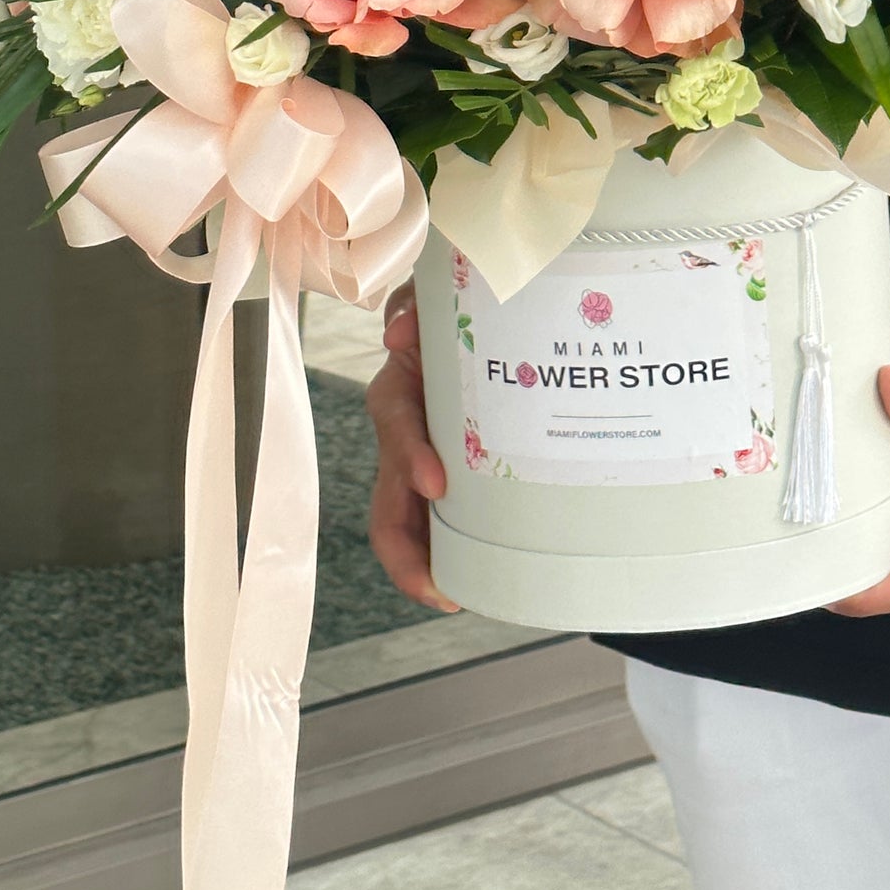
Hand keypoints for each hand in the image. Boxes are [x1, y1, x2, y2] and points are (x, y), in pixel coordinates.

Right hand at [364, 284, 458, 612]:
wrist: (499, 307)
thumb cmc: (463, 300)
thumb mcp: (435, 293)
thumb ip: (415, 303)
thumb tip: (398, 334)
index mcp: (407, 383)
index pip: (394, 421)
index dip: (408, 456)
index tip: (436, 485)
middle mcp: (411, 427)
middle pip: (390, 495)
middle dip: (405, 545)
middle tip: (436, 583)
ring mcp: (430, 454)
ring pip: (408, 517)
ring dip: (420, 561)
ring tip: (448, 595)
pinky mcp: (457, 472)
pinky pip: (441, 522)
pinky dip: (446, 554)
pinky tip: (468, 583)